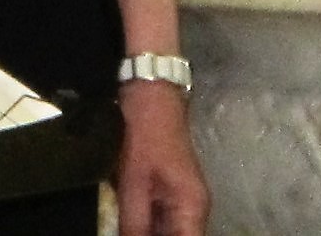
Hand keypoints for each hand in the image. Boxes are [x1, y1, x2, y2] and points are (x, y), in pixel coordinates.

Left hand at [114, 80, 210, 233]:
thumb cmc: (144, 139)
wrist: (150, 97)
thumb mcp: (133, 187)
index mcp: (192, 210)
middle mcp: (194, 210)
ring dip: (149, 231)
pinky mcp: (171, 193)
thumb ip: (134, 226)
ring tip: (126, 224)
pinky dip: (147, 225)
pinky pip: (162, 221)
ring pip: (169, 231)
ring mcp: (183, 202)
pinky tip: (128, 221)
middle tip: (127, 229)